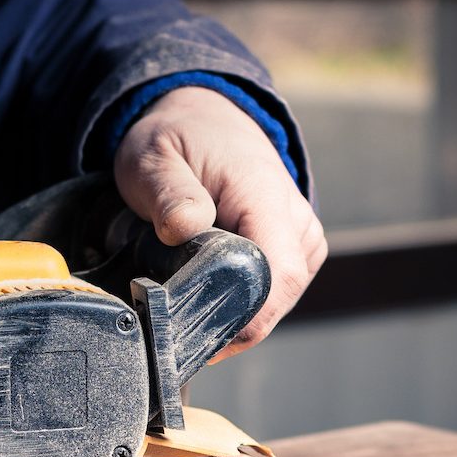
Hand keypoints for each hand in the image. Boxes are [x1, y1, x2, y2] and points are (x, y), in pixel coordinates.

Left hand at [114, 86, 325, 357]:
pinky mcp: (296, 255)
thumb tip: (182, 228)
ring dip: (231, 311)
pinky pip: (272, 296)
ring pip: (274, 305)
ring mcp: (302, 242)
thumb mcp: (154, 159)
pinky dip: (240, 300)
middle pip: (275, 301)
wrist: (206, 120)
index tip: (196, 336)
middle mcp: (297, 224)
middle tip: (174, 319)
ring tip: (188, 290)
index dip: (242, 319)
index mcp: (267, 197)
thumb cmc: (180, 140)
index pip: (277, 277)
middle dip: (227, 321)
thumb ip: (169, 194)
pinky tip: (210, 287)